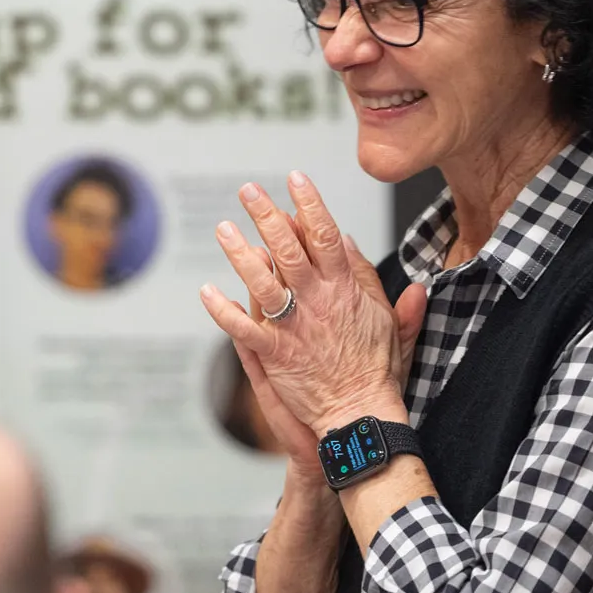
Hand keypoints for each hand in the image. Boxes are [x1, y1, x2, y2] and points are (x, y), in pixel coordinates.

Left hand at [200, 172, 426, 437]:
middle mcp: (318, 302)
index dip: (310, 204)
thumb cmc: (376, 369)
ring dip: (240, 253)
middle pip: (289, 249)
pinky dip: (223, 310)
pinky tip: (207, 291)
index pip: (326, 235)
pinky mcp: (276, 353)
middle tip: (248, 191)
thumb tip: (348, 241)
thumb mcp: (386, 318)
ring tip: (223, 228)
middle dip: (267, 215)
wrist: (360, 413)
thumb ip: (368, 278)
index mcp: (345, 290)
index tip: (296, 179)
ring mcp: (294, 326)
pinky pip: (243, 328)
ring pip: (262, 281)